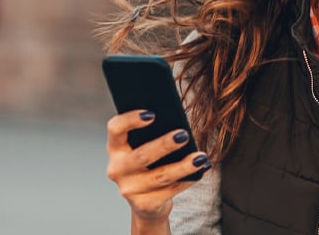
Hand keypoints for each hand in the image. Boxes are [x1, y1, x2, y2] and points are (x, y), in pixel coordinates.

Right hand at [106, 110, 210, 224]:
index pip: (115, 129)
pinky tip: (202, 169)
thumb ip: (155, 134)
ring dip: (184, 166)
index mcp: (116, 148)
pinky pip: (170, 190)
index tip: (152, 114)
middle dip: (164, 145)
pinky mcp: (144, 205)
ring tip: (201, 157)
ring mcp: (129, 189)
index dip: (130, 120)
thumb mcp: (146, 147)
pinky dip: (189, 179)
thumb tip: (179, 125)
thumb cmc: (151, 164)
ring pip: (160, 175)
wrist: (148, 204)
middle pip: (142, 155)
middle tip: (184, 135)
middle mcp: (117, 169)